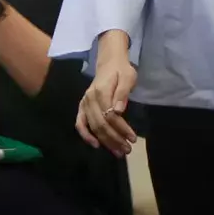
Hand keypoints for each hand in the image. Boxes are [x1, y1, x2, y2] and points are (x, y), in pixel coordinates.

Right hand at [76, 33, 137, 156]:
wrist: (110, 62)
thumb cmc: (121, 70)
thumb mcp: (128, 77)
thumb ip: (122, 93)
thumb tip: (118, 110)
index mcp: (101, 92)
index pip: (110, 116)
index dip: (121, 130)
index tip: (133, 139)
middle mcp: (90, 99)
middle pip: (101, 124)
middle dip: (115, 139)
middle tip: (127, 150)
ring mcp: (84, 103)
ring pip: (93, 127)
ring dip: (105, 141)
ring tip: (118, 152)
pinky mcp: (82, 106)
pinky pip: (80, 123)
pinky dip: (85, 135)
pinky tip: (95, 145)